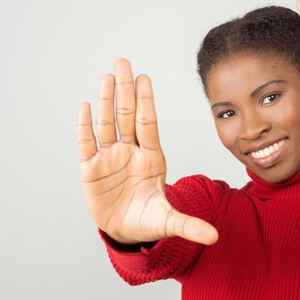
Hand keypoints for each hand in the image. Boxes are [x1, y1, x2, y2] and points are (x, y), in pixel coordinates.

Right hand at [77, 58, 218, 244]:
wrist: (125, 232)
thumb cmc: (148, 220)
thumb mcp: (169, 222)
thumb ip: (189, 226)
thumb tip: (215, 237)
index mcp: (151, 158)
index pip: (148, 124)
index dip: (145, 102)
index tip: (145, 79)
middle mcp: (130, 152)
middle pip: (126, 115)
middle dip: (125, 89)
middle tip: (123, 62)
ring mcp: (109, 159)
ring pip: (107, 124)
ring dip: (106, 101)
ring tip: (107, 76)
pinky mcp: (90, 169)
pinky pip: (86, 144)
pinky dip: (84, 126)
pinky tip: (85, 105)